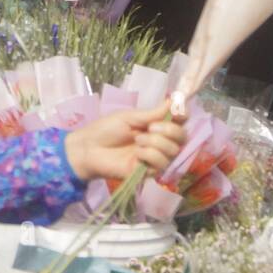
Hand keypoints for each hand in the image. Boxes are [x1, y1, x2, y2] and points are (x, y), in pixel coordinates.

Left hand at [63, 99, 187, 180]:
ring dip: (155, 143)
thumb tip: (174, 100)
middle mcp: (160, 141)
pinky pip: (161, 162)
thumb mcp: (130, 117)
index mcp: (156, 125)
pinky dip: (149, 155)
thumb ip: (153, 113)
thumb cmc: (106, 129)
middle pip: (183, 136)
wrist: (89, 148)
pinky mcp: (149, 172)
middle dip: (170, 130)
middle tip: (150, 127)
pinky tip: (136, 154)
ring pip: (173, 150)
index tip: (177, 111)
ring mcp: (156, 157)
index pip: (181, 120)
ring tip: (137, 140)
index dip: (183, 115)